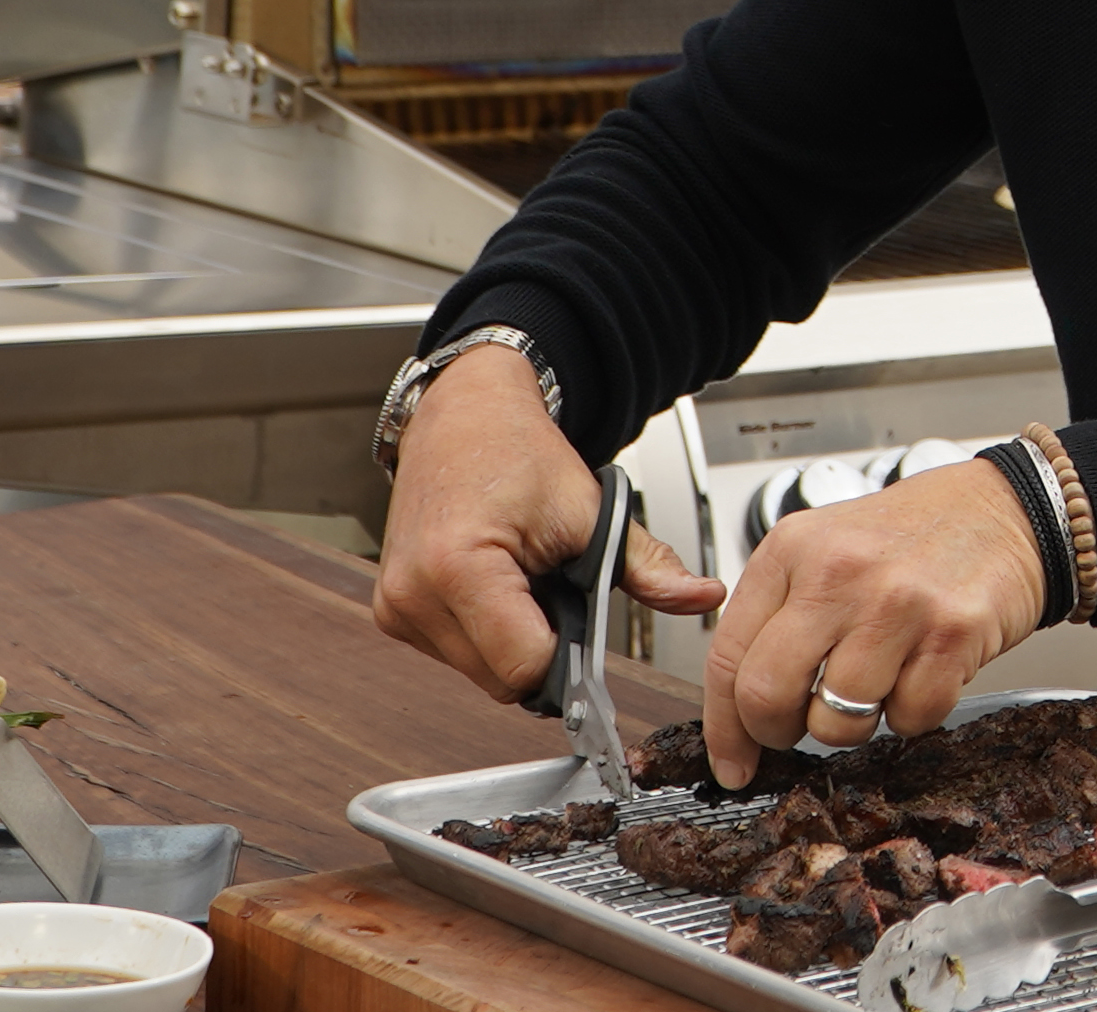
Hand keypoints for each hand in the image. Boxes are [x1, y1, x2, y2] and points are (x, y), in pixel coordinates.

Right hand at [372, 345, 724, 700]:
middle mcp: (414, 596)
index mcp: (457, 568)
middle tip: (558, 592)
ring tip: (526, 580)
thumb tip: (704, 597)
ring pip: (480, 673)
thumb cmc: (516, 452)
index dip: (568, 659)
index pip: (525, 667)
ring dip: (514, 641)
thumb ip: (649, 567)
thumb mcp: (595, 508)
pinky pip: (457, 654)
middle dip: (543, 648)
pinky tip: (499, 586)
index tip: (587, 633)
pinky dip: (488, 631)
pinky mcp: (391, 613)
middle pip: (503, 679)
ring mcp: (396, 608)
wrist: (463, 417)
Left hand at [705, 456, 1045, 785]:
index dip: (724, 726)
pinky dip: (914, 714)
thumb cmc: (918, 534)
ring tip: (879, 682)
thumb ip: (781, 612)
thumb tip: (742, 704)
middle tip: (804, 725)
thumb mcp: (828, 547)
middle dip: (782, 732)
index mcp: (794, 549)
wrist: (1009, 508)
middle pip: (768, 696)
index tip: (733, 761)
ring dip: (855, 724)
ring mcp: (895, 603)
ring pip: (836, 722)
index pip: (728, 656)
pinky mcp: (951, 634)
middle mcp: (837, 572)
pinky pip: (908, 720)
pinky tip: (922, 673)